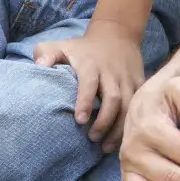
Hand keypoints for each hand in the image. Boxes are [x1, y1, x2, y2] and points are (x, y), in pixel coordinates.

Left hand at [34, 21, 144, 146]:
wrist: (118, 34)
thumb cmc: (83, 47)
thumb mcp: (61, 45)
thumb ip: (46, 53)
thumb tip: (38, 66)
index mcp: (91, 65)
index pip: (90, 83)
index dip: (86, 101)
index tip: (79, 120)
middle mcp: (112, 72)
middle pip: (114, 98)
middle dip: (105, 121)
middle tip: (92, 138)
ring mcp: (128, 78)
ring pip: (129, 105)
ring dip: (119, 127)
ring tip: (106, 147)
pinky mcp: (140, 83)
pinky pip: (139, 104)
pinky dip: (132, 122)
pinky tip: (123, 138)